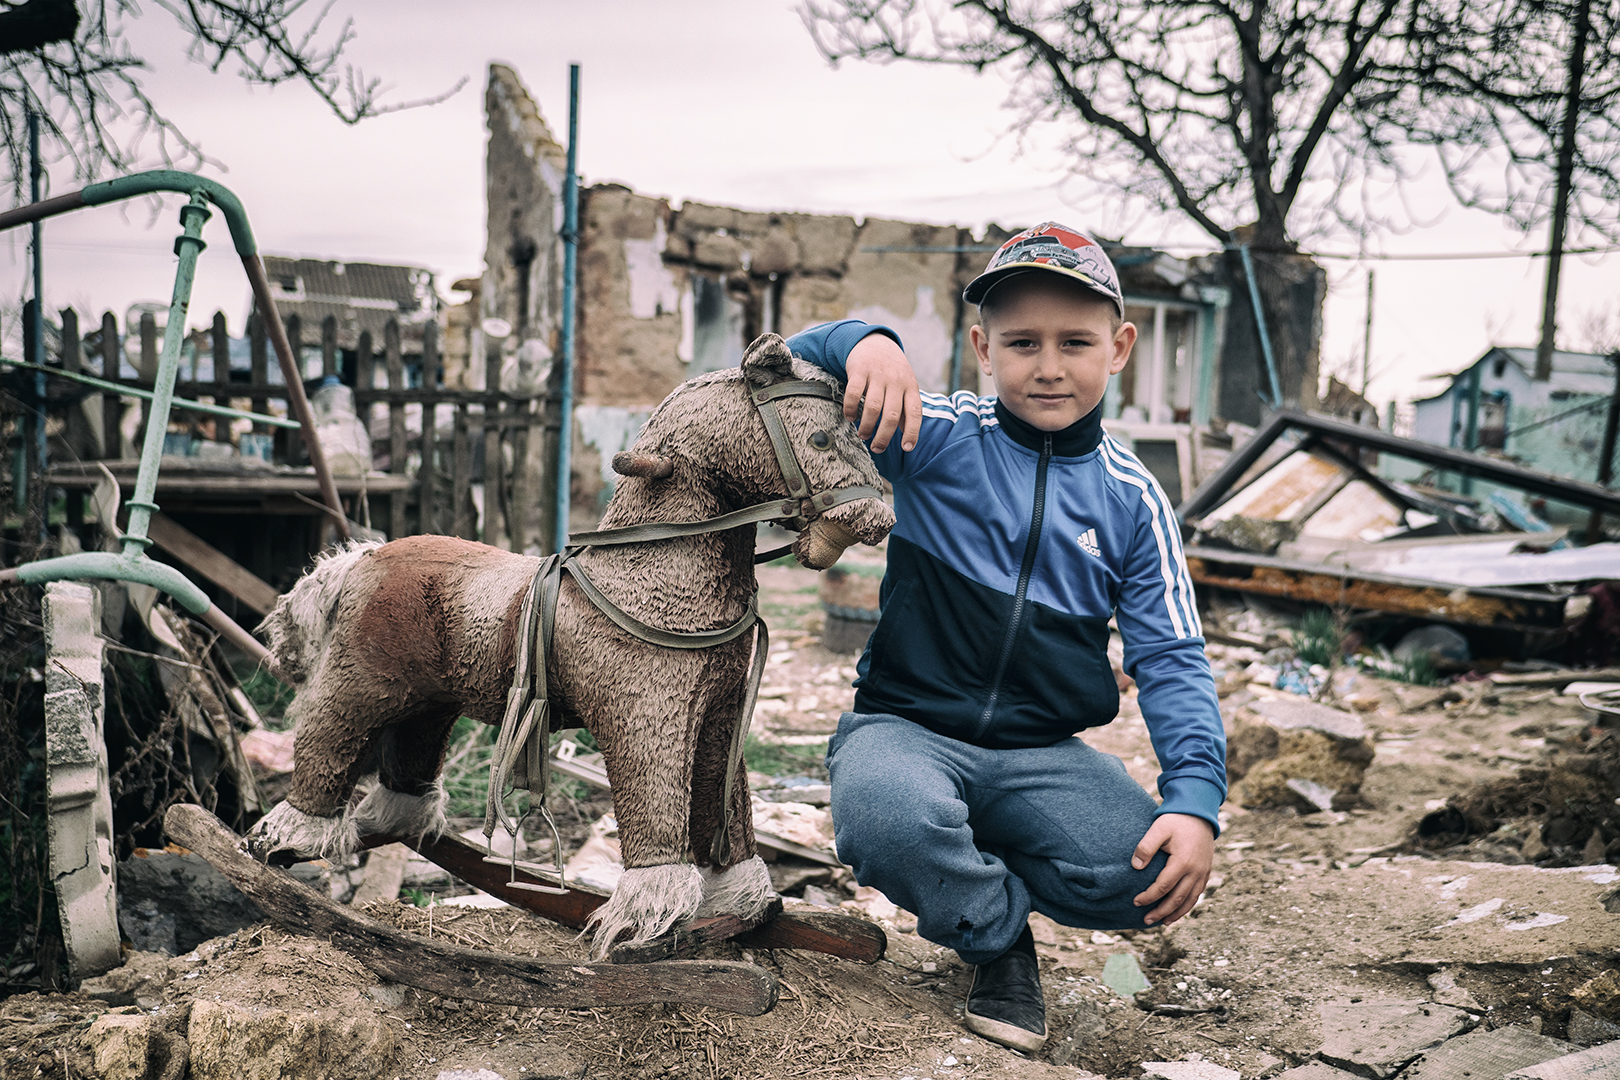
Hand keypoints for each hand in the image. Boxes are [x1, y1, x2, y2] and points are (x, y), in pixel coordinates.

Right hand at [843, 332, 920, 452]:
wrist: (875, 342)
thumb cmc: (892, 371)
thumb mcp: (905, 386)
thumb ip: (906, 408)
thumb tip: (907, 437)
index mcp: (910, 386)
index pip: (915, 412)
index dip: (912, 431)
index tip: (907, 447)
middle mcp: (896, 380)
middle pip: (892, 414)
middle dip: (883, 436)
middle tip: (877, 448)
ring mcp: (877, 374)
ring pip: (873, 407)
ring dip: (867, 426)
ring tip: (863, 435)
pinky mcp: (859, 369)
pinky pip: (854, 393)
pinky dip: (850, 408)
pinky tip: (849, 417)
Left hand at [1131, 813, 1214, 926]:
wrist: (1199, 814)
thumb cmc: (1176, 821)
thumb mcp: (1158, 829)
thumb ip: (1146, 847)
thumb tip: (1135, 867)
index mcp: (1183, 862)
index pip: (1163, 887)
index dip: (1149, 897)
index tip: (1136, 901)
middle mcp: (1195, 871)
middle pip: (1177, 898)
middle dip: (1161, 912)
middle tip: (1146, 921)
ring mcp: (1203, 873)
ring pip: (1190, 900)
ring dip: (1176, 913)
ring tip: (1163, 922)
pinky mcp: (1206, 872)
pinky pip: (1197, 894)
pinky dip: (1188, 905)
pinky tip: (1179, 910)